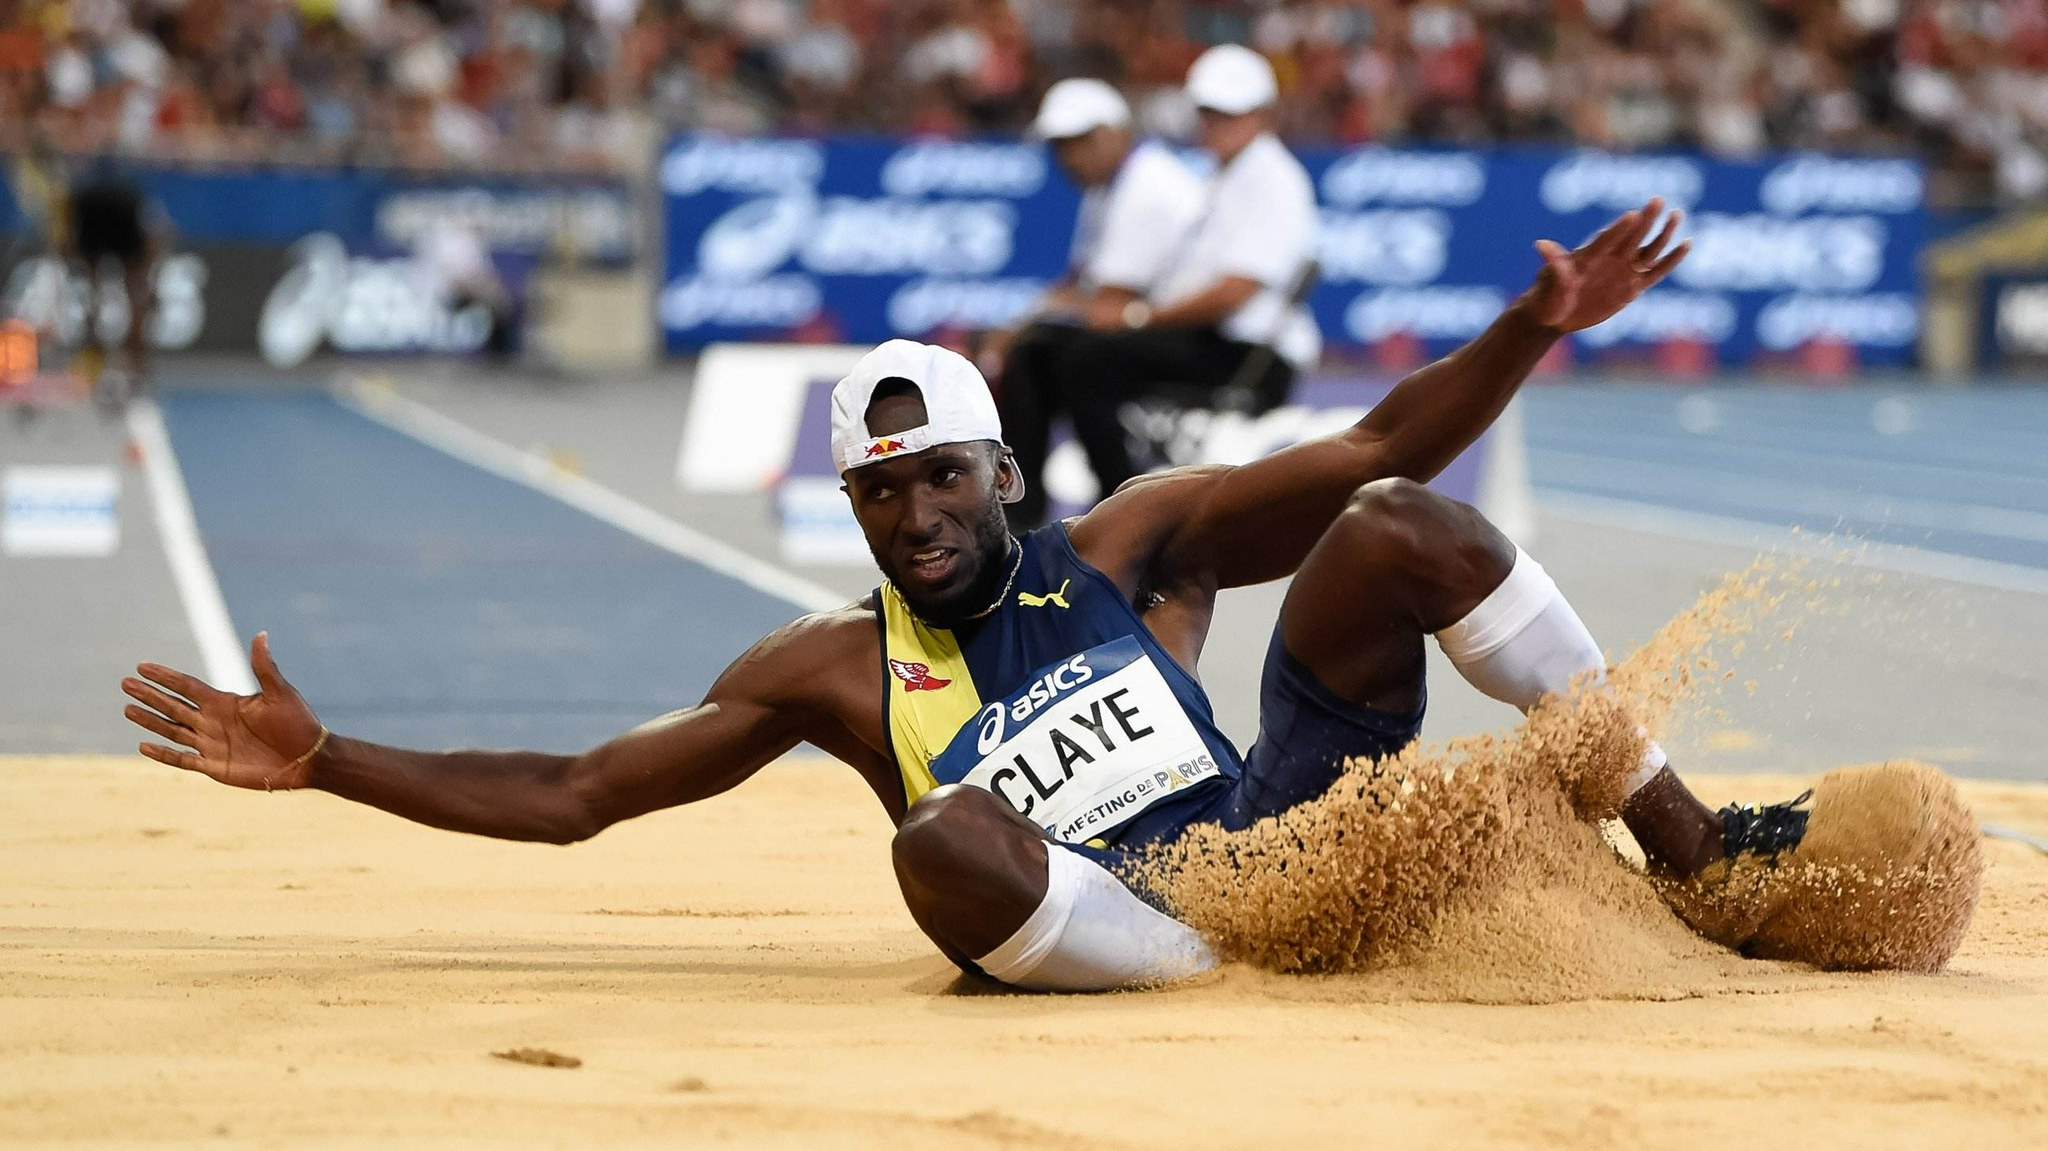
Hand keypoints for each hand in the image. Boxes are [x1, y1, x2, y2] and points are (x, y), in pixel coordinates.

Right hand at [122, 632, 325, 790]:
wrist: (308, 758)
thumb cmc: (298, 723)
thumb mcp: (281, 692)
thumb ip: (264, 667)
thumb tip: (261, 634)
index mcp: (226, 702)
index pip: (187, 686)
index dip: (165, 677)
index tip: (142, 666)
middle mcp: (214, 721)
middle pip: (174, 705)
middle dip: (150, 695)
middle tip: (125, 683)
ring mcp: (212, 744)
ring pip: (172, 730)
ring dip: (150, 721)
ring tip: (127, 709)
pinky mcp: (215, 766)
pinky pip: (182, 759)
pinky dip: (163, 754)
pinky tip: (143, 745)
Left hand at [1521, 198, 1688, 333]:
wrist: (1553, 315)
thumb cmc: (1547, 295)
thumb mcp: (1550, 281)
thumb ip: (1553, 263)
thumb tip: (1540, 244)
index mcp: (1589, 254)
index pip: (1607, 239)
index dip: (1619, 229)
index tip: (1632, 214)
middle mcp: (1610, 258)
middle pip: (1632, 236)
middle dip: (1645, 220)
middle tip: (1658, 201)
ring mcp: (1623, 271)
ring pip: (1648, 250)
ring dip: (1662, 234)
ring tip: (1676, 215)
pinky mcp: (1632, 287)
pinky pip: (1656, 272)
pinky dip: (1671, 260)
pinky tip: (1686, 243)